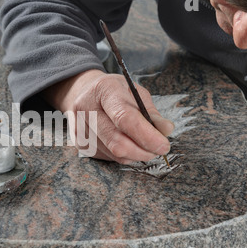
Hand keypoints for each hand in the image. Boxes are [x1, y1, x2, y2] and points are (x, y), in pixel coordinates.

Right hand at [43, 69, 173, 163]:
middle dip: (143, 151)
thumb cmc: (114, 92)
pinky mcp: (81, 143)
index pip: (124, 118)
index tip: (163, 145)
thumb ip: (150, 112)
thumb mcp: (135, 92)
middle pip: (117, 142)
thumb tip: (166, 130)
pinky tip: (128, 145)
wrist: (84, 93)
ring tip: (144, 146)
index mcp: (104, 90)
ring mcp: (80, 128)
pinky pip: (109, 157)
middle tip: (158, 149)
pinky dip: (124, 155)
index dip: (146, 135)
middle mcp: (87, 109)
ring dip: (136, 155)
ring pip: (114, 153)